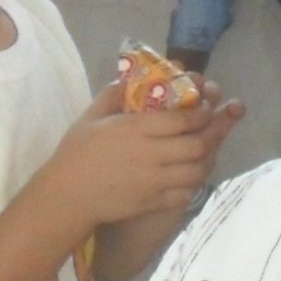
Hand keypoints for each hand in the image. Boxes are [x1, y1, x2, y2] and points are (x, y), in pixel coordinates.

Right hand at [48, 83, 235, 227]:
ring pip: (197, 171)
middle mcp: (151, 155)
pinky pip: (185, 194)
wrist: (66, 196)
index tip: (205, 107)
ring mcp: (154, 181)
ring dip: (208, 159)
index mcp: (136, 130)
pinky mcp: (153, 203)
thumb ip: (113, 94)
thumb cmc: (76, 153)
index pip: (182, 119)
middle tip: (213, 127)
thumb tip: (130, 78)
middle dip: (213, 134)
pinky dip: (195, 184)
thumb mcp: (91, 117)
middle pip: (197, 145)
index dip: (202, 112)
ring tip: (207, 150)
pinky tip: (192, 175)